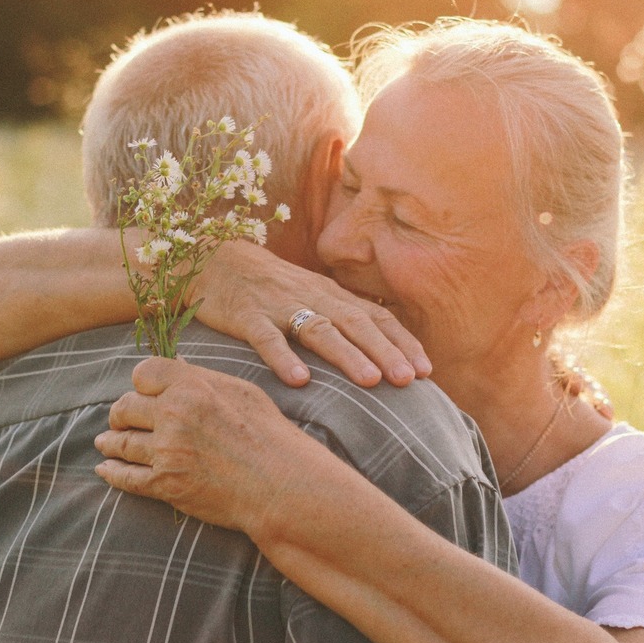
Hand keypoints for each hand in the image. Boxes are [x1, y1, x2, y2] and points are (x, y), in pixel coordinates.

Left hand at [94, 357, 314, 533]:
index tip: (142, 392)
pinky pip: (126, 477)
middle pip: (125, 407)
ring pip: (121, 443)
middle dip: (121, 413)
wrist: (281, 484)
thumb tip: (178, 367)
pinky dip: (112, 473)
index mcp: (192, 386)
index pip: (143, 373)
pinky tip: (106, 470)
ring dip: (110, 443)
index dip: (140, 383)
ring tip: (105, 443)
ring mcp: (166, 450)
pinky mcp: (165, 484)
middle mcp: (173, 414)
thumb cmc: (269, 435)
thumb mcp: (241, 392)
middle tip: (119, 420)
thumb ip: (203, 379)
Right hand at [188, 241, 430, 387]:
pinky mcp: (246, 316)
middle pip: (355, 323)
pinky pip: (266, 337)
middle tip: (410, 380)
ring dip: (347, 355)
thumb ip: (341, 320)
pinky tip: (299, 380)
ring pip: (319, 329)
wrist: (216, 261)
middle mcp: (312, 297)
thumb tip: (381, 356)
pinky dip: (283, 357)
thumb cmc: (271, 288)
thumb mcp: (311, 297)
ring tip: (371, 381)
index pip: (375, 316)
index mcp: (331, 295)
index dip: (402, 342)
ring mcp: (279, 306)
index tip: (427, 371)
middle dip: (385, 351)